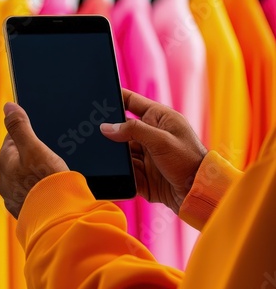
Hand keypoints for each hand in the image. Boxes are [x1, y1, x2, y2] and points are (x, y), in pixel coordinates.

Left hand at [0, 102, 68, 218]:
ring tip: (51, 176)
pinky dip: (36, 191)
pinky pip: (28, 194)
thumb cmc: (46, 181)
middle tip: (49, 159)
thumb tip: (8, 106)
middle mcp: (3, 179)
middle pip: (17, 158)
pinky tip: (48, 191)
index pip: (12, 139)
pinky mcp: (21, 209)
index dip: (29, 136)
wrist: (56, 218)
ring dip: (33, 175)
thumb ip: (19, 126)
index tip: (42, 140)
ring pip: (22, 177)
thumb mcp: (34, 148)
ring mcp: (11, 196)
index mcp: (3, 161)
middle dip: (31, 156)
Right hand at [100, 89, 206, 213]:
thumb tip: (107, 127)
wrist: (198, 194)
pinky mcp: (140, 173)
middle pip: (120, 128)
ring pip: (119, 150)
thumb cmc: (190, 161)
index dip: (115, 96)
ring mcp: (144, 154)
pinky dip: (116, 171)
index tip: (98, 93)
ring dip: (111, 153)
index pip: (131, 101)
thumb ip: (133, 130)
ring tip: (97, 152)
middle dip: (107, 130)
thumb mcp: (162, 140)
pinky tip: (107, 170)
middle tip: (89, 127)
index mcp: (158, 118)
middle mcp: (149, 134)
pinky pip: (122, 170)